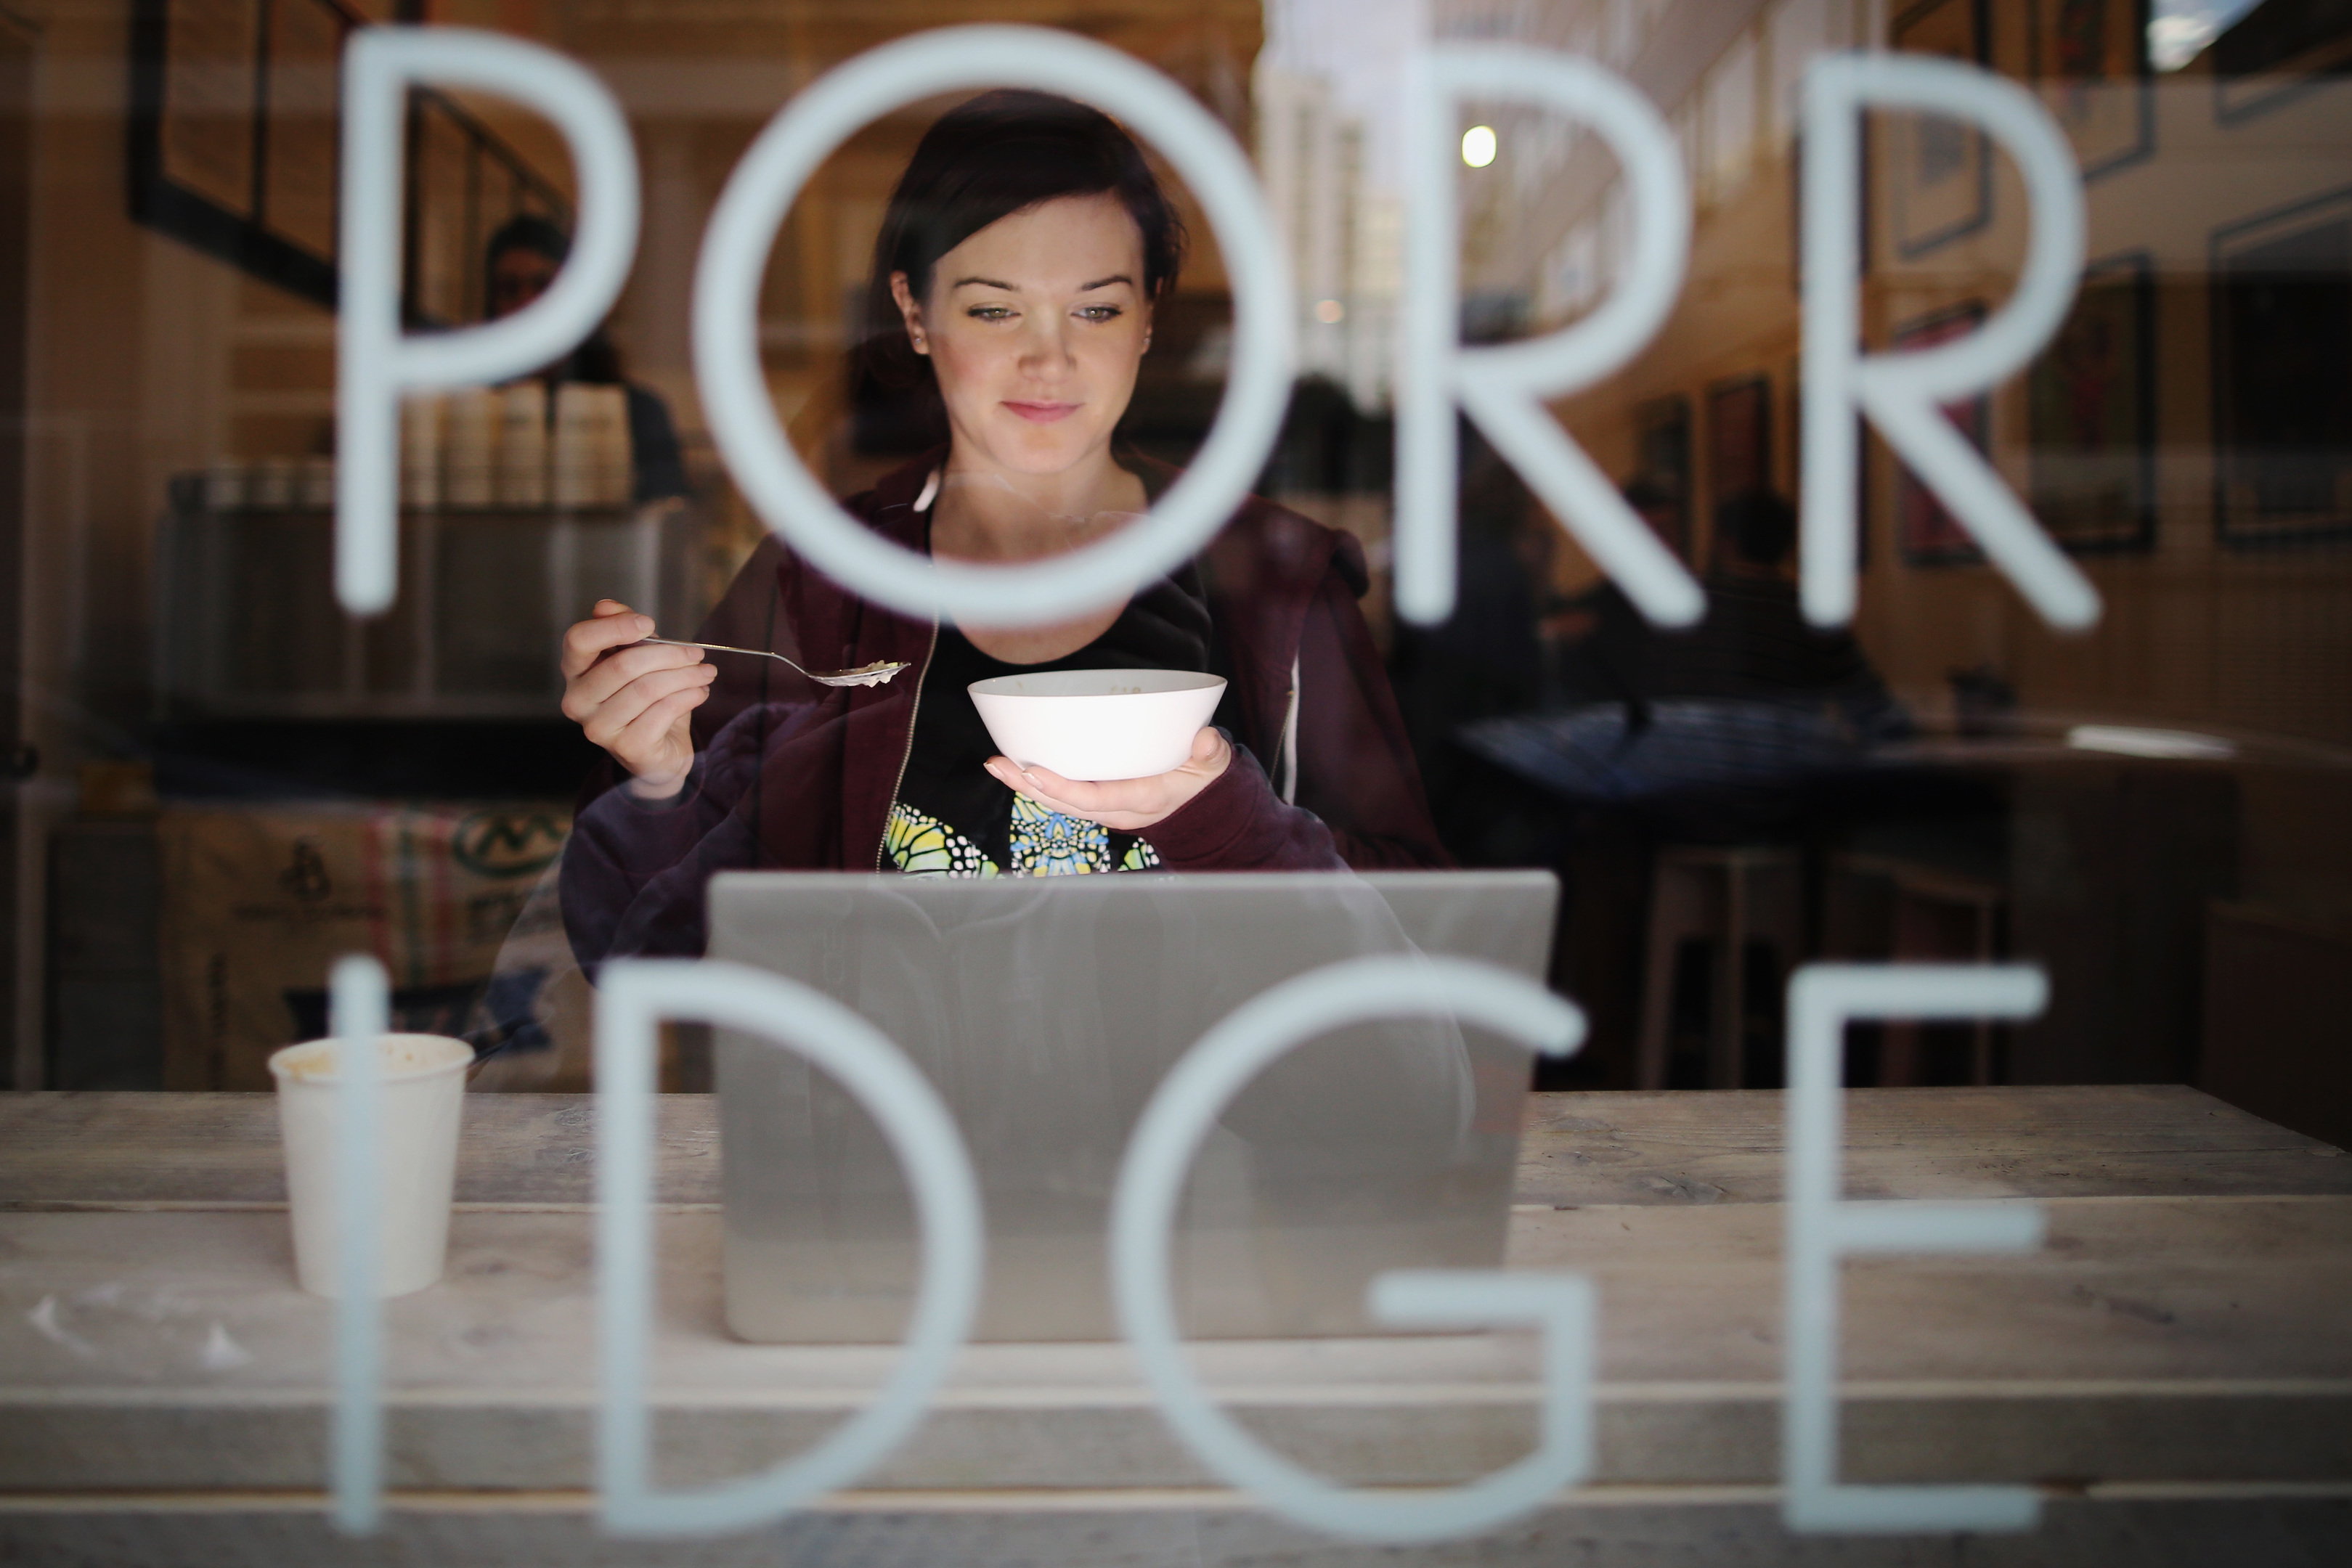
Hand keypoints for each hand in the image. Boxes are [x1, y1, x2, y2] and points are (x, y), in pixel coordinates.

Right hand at [558, 599, 716, 799]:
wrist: (660, 752)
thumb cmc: (646, 700)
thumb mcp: (638, 658)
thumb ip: (624, 631)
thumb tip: (605, 606)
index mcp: (575, 672)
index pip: (578, 640)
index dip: (614, 627)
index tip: (648, 623)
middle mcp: (577, 702)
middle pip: (623, 665)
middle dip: (669, 654)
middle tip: (697, 654)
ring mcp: (598, 728)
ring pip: (647, 688)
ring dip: (686, 676)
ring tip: (705, 673)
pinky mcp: (627, 747)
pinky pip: (663, 711)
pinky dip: (689, 696)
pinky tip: (700, 692)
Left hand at [984, 727, 1231, 832]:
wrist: (1204, 809)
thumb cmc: (1204, 779)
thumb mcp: (1214, 766)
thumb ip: (1211, 753)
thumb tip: (1207, 739)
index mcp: (1145, 798)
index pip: (1097, 798)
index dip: (1063, 788)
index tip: (1034, 771)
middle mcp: (1120, 810)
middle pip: (1067, 804)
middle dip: (1029, 786)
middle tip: (999, 764)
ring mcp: (1108, 810)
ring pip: (1060, 804)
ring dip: (1025, 786)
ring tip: (996, 765)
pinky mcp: (1101, 805)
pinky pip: (1066, 800)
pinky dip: (1039, 786)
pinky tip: (1016, 770)